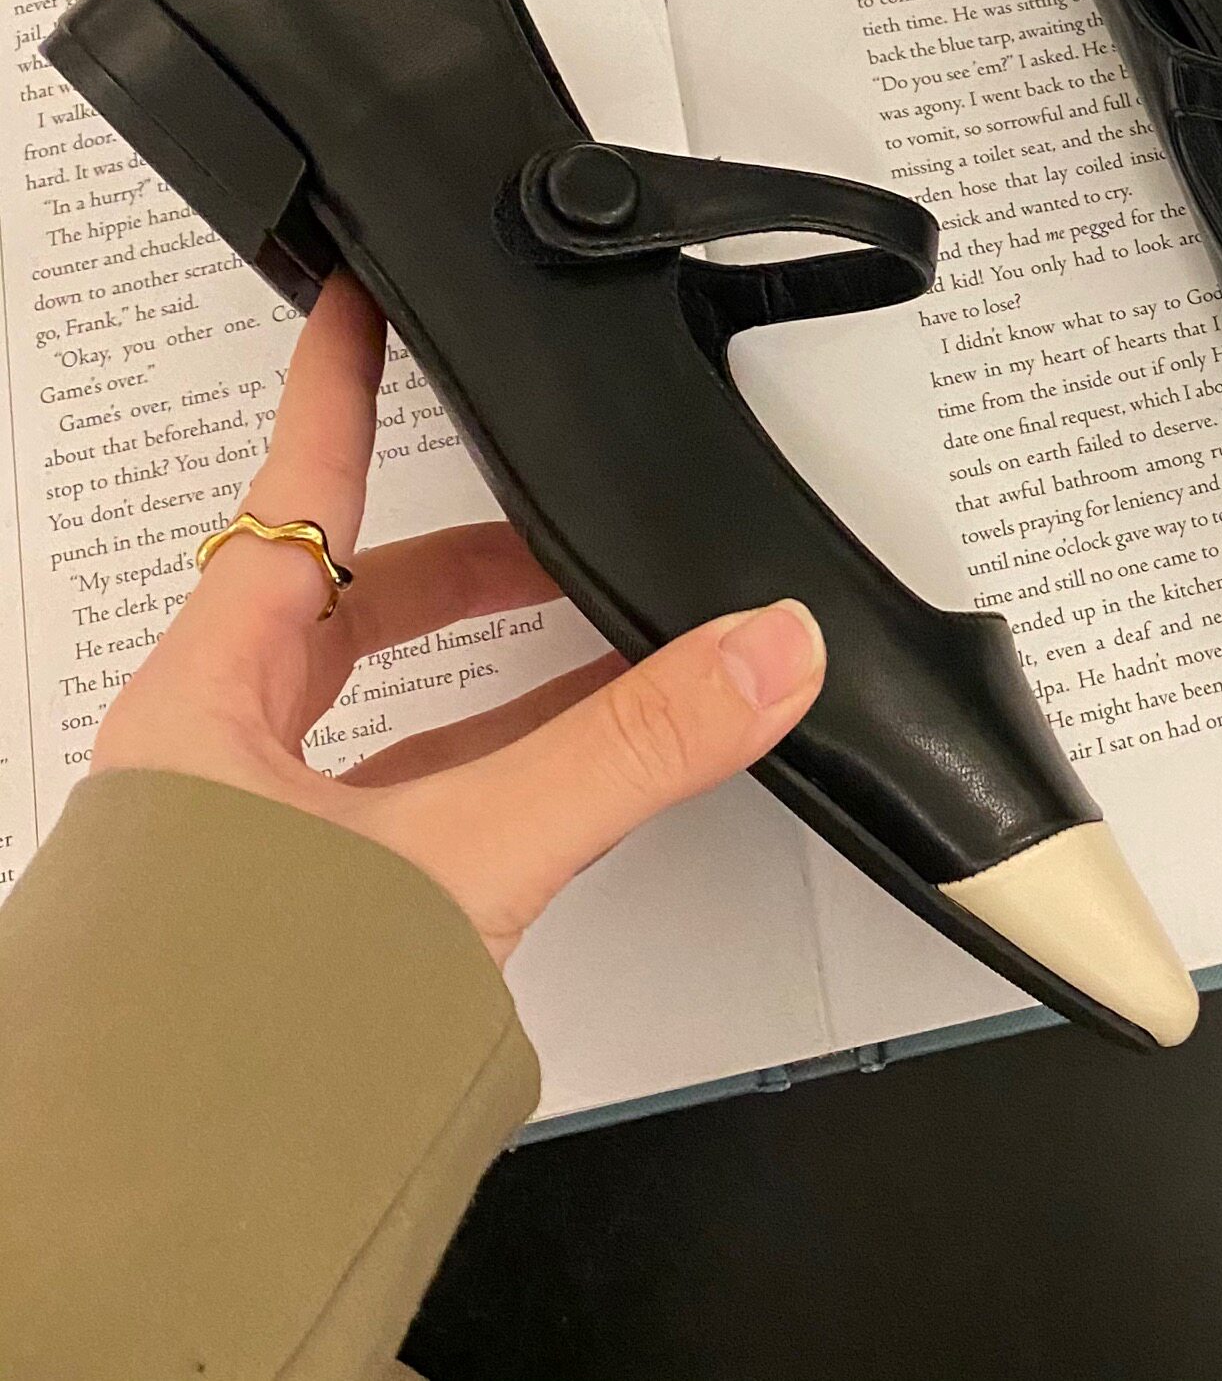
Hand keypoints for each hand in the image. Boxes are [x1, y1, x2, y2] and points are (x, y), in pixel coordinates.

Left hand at [93, 274, 824, 961]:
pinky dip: (496, 776)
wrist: (165, 1221)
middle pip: (348, 604)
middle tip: (554, 516)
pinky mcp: (300, 921)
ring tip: (608, 660)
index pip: (287, 494)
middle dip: (465, 559)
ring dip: (497, 681)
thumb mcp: (457, 857)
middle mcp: (214, 761)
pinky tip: (569, 792)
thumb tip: (759, 653)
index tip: (362, 297)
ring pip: (386, 716)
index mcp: (206, 703)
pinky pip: (409, 804)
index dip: (336, 387)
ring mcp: (254, 845)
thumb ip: (626, 751)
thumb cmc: (222, 1034)